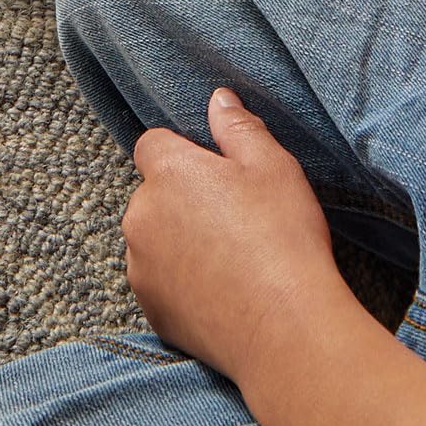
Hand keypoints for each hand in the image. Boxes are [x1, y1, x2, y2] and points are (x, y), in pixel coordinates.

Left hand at [124, 89, 344, 382]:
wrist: (284, 327)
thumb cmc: (282, 238)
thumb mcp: (273, 166)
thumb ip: (238, 127)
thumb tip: (218, 98)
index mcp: (167, 172)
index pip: (154, 143)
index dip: (186, 153)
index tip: (221, 174)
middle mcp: (140, 216)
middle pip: (153, 194)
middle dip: (183, 199)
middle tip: (236, 220)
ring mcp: (140, 266)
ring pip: (154, 239)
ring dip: (179, 242)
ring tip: (233, 260)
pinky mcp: (150, 309)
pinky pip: (160, 283)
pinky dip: (182, 283)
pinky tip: (223, 292)